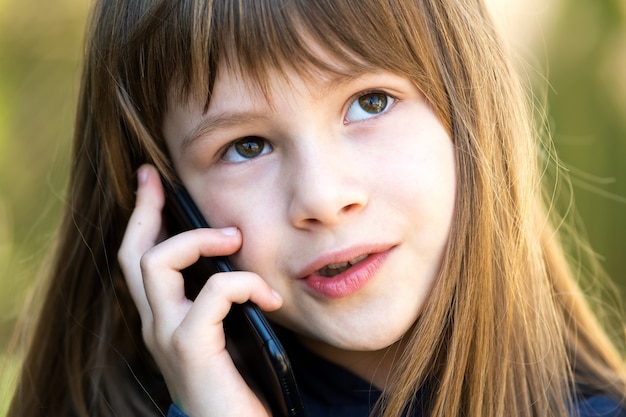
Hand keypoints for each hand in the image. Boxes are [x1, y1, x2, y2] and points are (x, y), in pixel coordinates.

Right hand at [118, 164, 282, 416]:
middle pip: (133, 253)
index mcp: (164, 318)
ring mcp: (168, 337)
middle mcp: (156, 325)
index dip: (141, 216)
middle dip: (145, 208)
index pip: (139, 257)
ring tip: (234, 240)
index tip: (149, 180)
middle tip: (155, 178)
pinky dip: (241, 283)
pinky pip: (210, 294)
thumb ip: (222, 299)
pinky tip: (267, 296)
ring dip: (197, 240)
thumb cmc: (239, 383)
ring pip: (157, 263)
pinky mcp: (191, 350)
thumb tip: (239, 254)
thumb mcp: (227, 331)